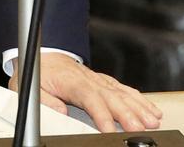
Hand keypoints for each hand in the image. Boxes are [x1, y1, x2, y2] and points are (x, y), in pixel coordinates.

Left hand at [10, 53, 162, 132]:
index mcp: (70, 80)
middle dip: (127, 112)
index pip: (89, 97)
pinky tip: (150, 109)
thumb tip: (61, 112)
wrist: (43, 52)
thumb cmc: (38, 71)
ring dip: (138, 106)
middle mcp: (88, 78)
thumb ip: (45, 100)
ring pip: (121, 92)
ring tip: (152, 120)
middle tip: (140, 128)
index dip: (101, 114)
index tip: (109, 129)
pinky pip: (123, 89)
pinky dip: (139, 99)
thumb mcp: (30, 86)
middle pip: (110, 95)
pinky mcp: (103, 81)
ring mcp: (98, 79)